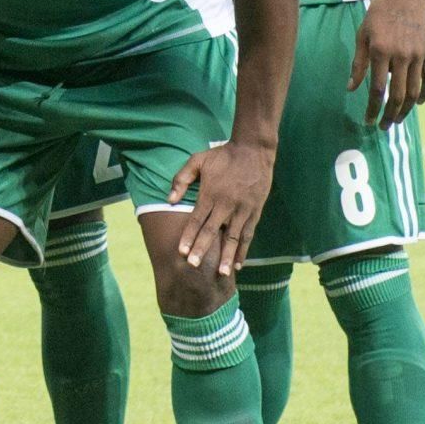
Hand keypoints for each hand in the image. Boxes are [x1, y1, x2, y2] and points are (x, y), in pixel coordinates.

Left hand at [170, 140, 275, 274]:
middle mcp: (226, 205)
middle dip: (203, 250)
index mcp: (210, 194)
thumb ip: (181, 179)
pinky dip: (244, 250)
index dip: (189, 237)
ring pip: (234, 238)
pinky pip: (248, 234)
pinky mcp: (255, 211)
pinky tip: (239, 263)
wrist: (253, 150)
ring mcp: (242, 210)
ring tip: (223, 273)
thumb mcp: (198, 160)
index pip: (197, 220)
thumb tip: (169, 199)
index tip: (181, 252)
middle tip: (194, 266)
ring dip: (228, 256)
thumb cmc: (222, 155)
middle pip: (212, 232)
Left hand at [351, 0, 424, 127]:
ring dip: (406, 110)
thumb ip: (358, 64)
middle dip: (390, 115)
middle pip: (397, 96)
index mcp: (380, 52)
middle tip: (383, 127)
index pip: (376, 90)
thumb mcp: (362, 36)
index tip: (367, 121)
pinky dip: (424, 94)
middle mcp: (401, 56)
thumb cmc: (378, 14)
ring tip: (397, 120)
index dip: (372, 109)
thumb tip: (351, 89)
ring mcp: (418, 55)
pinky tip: (417, 104)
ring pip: (414, 91)